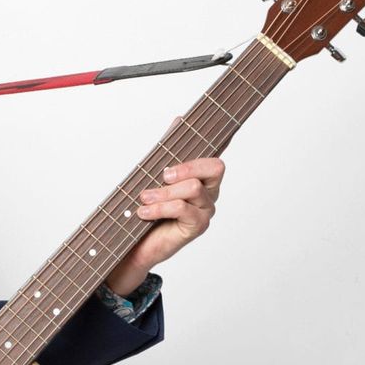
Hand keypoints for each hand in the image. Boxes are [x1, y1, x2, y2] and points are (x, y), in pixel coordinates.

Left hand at [106, 115, 223, 293]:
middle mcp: (210, 191)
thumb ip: (168, 150)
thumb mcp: (154, 175)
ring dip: (163, 192)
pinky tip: (144, 212)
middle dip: (186, 167)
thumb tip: (179, 119)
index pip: (217, 155)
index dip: (226, 139)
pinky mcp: (198, 226)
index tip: (227, 126)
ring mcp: (206, 209)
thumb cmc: (148, 209)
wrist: (137, 244)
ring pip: (193, 188)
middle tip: (163, 175)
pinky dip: (159, 208)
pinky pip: (182, 208)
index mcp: (202, 176)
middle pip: (214, 167)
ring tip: (144, 198)